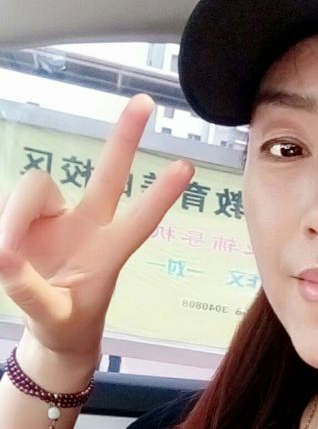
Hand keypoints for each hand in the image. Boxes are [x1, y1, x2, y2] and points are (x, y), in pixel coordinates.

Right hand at [0, 95, 193, 361]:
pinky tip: (5, 250)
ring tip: (6, 257)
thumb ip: (30, 291)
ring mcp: (58, 218)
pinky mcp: (28, 218)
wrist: (52, 327)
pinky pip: (7, 205)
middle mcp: (88, 224)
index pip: (140, 220)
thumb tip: (4, 256)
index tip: (188, 167)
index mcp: (109, 251)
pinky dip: (3, 222)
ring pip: (34, 188)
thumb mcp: (53, 317)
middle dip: (125, 139)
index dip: (160, 195)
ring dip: (14, 217)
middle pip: (107, 175)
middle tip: (145, 102)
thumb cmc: (66, 321)